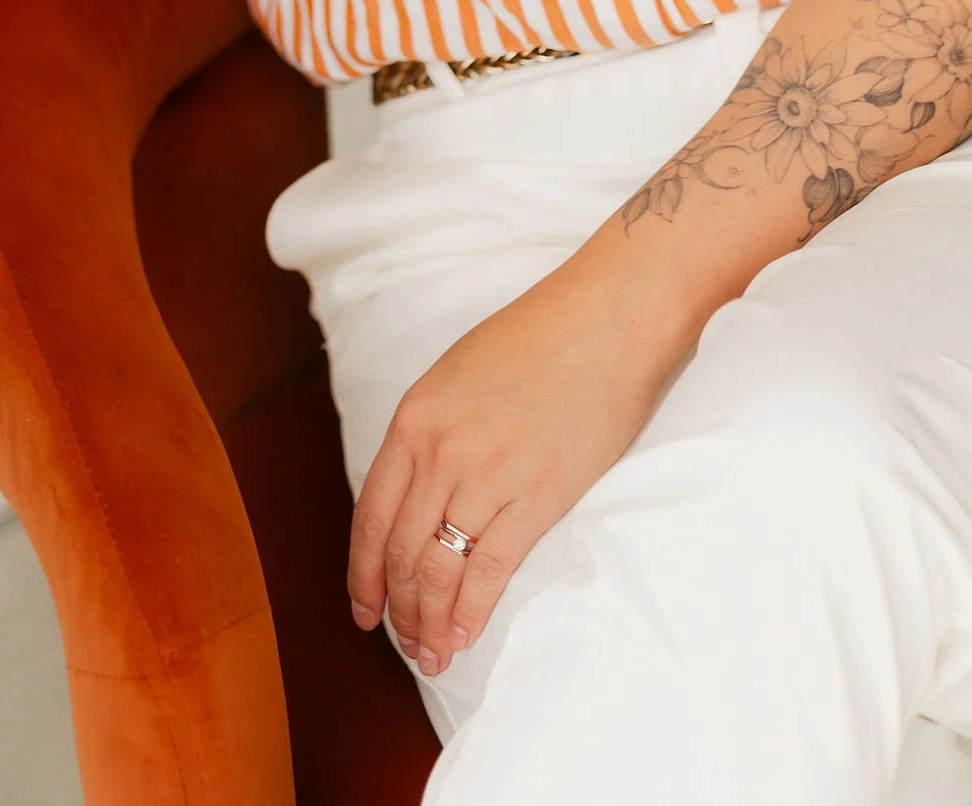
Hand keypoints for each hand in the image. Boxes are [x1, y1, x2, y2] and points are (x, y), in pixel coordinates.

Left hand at [345, 242, 698, 680]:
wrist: (608, 317)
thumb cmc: (543, 336)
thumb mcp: (460, 373)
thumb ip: (435, 430)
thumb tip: (423, 489)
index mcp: (415, 417)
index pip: (371, 515)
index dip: (363, 572)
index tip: (363, 608)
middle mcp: (439, 451)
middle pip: (401, 553)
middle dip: (398, 610)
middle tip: (405, 644)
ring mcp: (485, 476)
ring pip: (437, 571)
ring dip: (430, 622)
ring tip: (434, 654)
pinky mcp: (536, 497)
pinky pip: (489, 570)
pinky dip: (471, 611)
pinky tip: (466, 634)